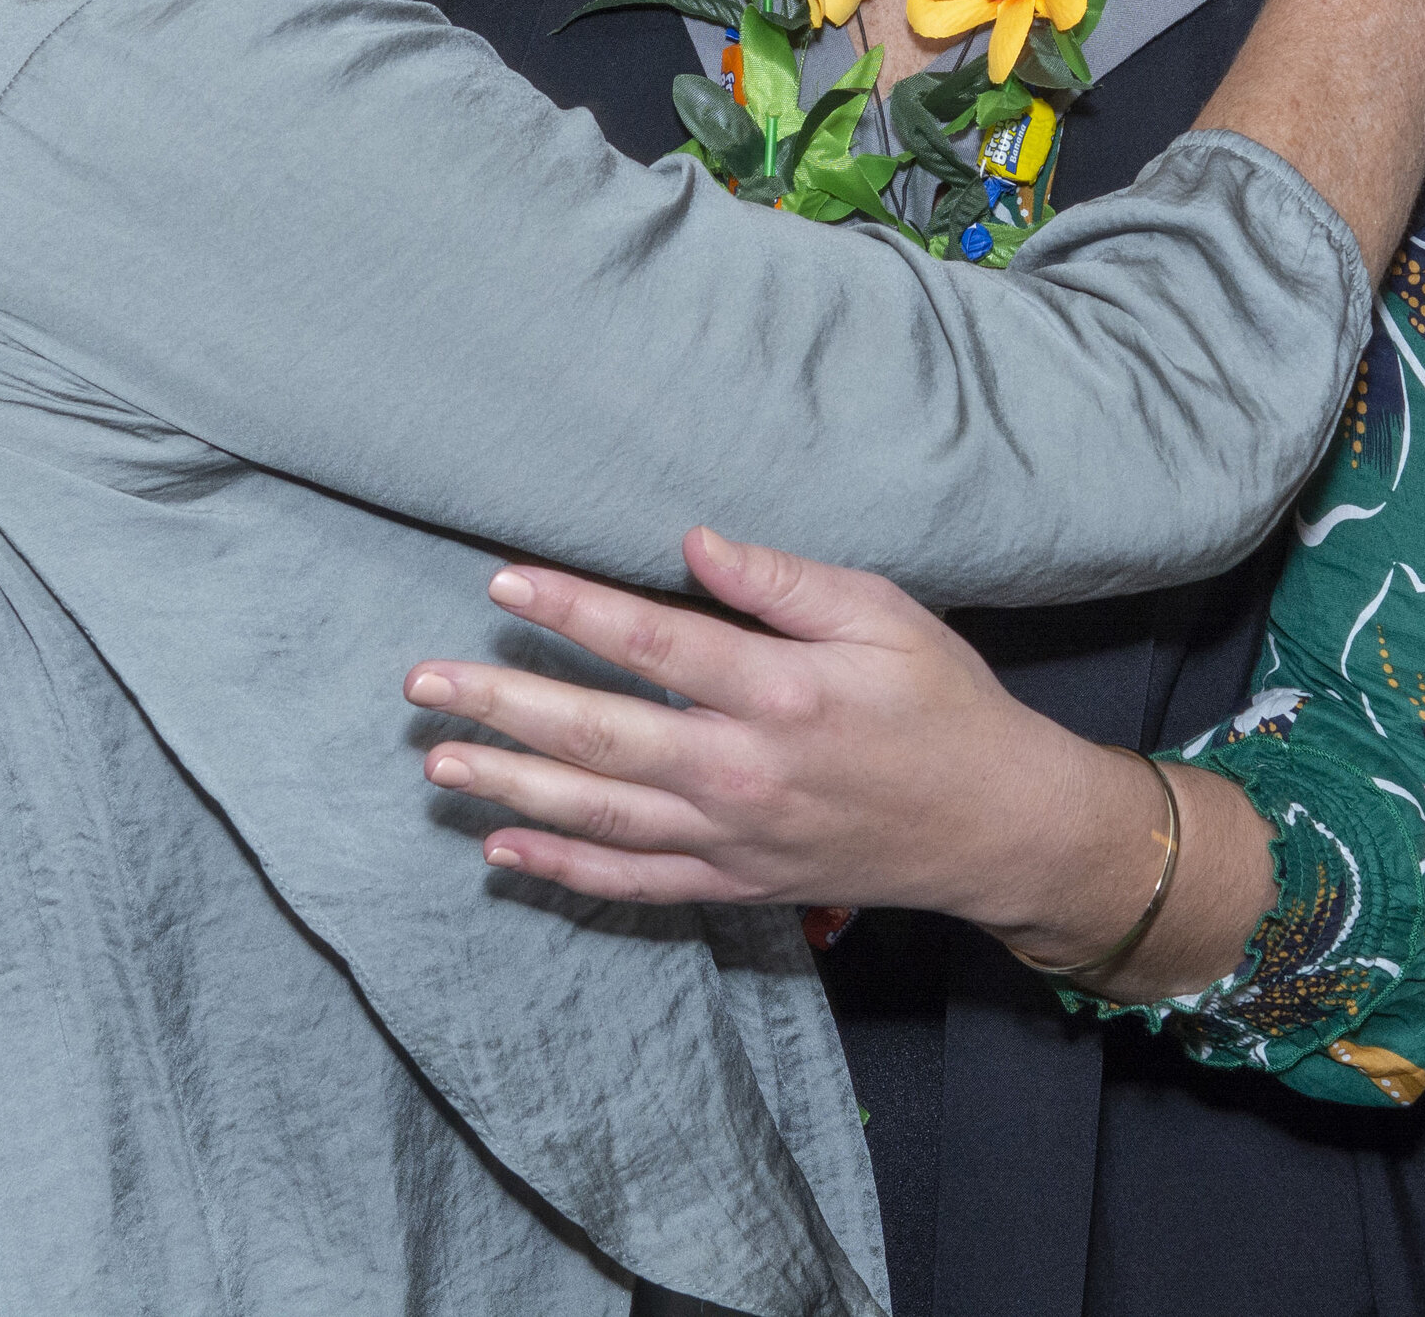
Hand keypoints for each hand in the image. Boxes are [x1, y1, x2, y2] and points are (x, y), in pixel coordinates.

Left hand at [404, 527, 1208, 968]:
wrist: (999, 825)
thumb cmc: (945, 704)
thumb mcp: (883, 615)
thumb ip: (782, 581)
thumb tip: (693, 541)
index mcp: (780, 691)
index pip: (651, 644)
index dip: (569, 612)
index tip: (502, 583)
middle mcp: (744, 771)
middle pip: (598, 739)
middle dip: (502, 708)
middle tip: (425, 684)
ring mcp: (734, 838)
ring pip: (599, 817)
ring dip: (511, 790)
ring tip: (437, 765)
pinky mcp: (737, 883)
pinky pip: (635, 884)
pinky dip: (566, 871)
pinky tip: (505, 853)